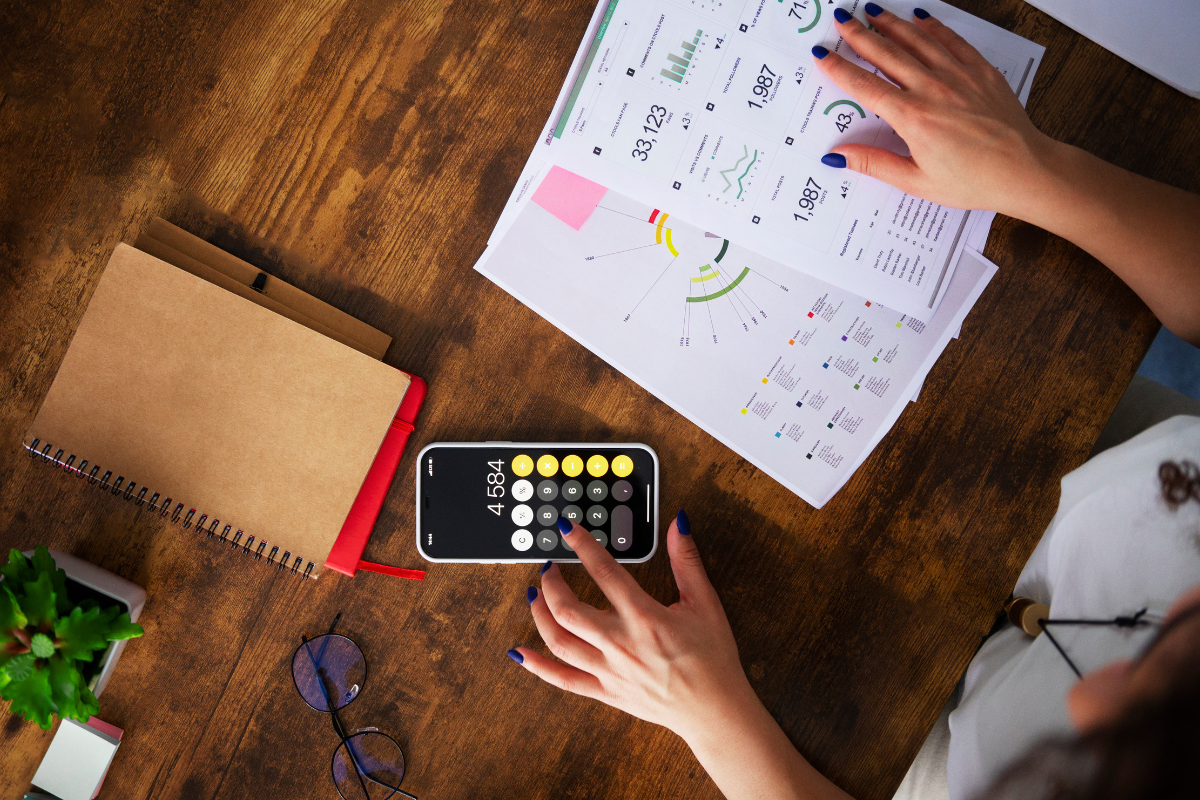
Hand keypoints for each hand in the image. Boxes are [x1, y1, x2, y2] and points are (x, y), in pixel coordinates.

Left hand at [509, 511, 753, 740]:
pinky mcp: (605, 691)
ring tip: (534, 595)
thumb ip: (686, 561)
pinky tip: (519, 652)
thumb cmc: (713, 657)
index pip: (604, 572)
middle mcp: (620, 642)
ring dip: (539, 615)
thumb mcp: (705, 602)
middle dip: (551, 582)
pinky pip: (563, 680)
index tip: (567, 528)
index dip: (582, 545)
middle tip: (549, 567)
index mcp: (644, 616)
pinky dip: (538, 666)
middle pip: (568, 608)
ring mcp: (608, 670)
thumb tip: (677, 525)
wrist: (715, 709)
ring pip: (558, 641)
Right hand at [814, 5, 1059, 216]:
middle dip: (860, 35)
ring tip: (872, 11)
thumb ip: (874, 163)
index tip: (822, 55)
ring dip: (892, 24)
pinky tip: (919, 18)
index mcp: (912, 118)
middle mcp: (932, 90)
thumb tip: (837, 157)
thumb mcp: (916, 181)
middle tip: (841, 20)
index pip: (865, 87)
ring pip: (917, 41)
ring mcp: (959, 76)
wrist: (1024, 171)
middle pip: (887, 54)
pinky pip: (952, 41)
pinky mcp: (981, 71)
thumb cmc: (973, 182)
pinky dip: (933, 27)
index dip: (840, 69)